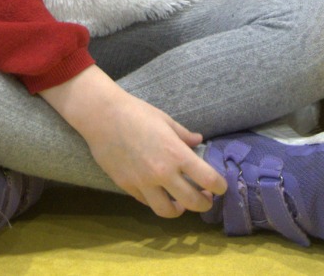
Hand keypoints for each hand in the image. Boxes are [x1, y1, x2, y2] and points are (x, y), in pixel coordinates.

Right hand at [41, 67, 226, 217]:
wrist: (102, 116)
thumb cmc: (136, 112)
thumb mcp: (165, 120)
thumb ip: (184, 135)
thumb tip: (199, 140)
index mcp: (176, 153)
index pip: (208, 179)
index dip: (220, 187)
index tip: (221, 187)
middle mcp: (163, 172)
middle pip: (192, 202)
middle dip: (204, 203)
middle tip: (206, 199)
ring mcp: (144, 182)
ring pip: (168, 211)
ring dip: (180, 210)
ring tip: (182, 203)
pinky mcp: (127, 186)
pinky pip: (147, 202)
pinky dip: (156, 201)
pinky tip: (159, 193)